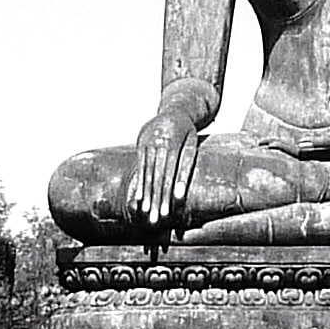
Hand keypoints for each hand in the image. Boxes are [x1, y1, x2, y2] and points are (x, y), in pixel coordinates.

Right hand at [131, 105, 202, 229]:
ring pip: (146, 173)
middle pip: (155, 176)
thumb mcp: (192, 146)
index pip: (168, 174)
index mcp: (172, 141)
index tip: (167, 213)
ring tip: (146, 213)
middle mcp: (156, 141)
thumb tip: (180, 196)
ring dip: (145, 194)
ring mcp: (146, 141)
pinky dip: (139, 183)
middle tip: (154, 220)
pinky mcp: (140, 143)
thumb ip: (185, 169)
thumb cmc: (189, 132)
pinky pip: (139, 166)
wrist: (176, 108)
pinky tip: (137, 199)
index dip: (166, 194)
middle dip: (155, 199)